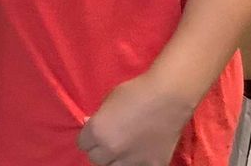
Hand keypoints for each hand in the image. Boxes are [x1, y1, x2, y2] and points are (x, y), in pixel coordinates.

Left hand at [78, 73, 196, 165]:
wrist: (168, 98)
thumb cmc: (134, 92)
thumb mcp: (108, 101)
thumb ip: (98, 118)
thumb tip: (89, 125)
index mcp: (97, 133)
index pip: (82, 145)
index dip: (88, 138)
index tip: (95, 134)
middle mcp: (112, 151)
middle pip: (96, 160)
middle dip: (100, 151)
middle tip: (108, 142)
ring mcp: (133, 161)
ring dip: (116, 160)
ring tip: (123, 150)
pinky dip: (136, 162)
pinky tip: (140, 153)